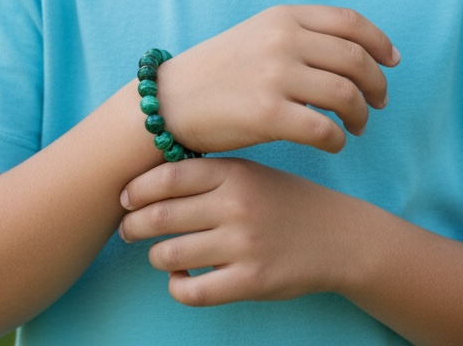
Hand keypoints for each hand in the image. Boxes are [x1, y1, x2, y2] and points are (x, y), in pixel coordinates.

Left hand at [118, 158, 348, 306]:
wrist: (337, 236)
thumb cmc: (283, 200)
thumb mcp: (250, 172)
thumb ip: (206, 175)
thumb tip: (147, 185)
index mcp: (234, 171)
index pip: (168, 176)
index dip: (137, 189)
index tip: (125, 198)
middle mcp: (236, 204)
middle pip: (161, 216)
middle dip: (134, 225)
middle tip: (128, 229)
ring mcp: (243, 244)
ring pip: (170, 254)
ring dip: (156, 256)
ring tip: (160, 254)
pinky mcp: (251, 281)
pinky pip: (193, 291)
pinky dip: (177, 287)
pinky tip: (181, 280)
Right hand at [157, 4, 397, 154]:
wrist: (169, 101)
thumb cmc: (220, 72)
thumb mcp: (258, 34)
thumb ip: (300, 34)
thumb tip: (354, 49)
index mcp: (283, 16)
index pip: (350, 22)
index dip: (379, 42)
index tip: (391, 62)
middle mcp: (282, 39)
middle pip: (356, 59)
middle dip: (376, 83)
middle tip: (378, 102)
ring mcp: (274, 75)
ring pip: (346, 95)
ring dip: (361, 114)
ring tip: (356, 126)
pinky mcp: (267, 113)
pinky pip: (324, 130)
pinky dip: (337, 140)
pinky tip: (332, 144)